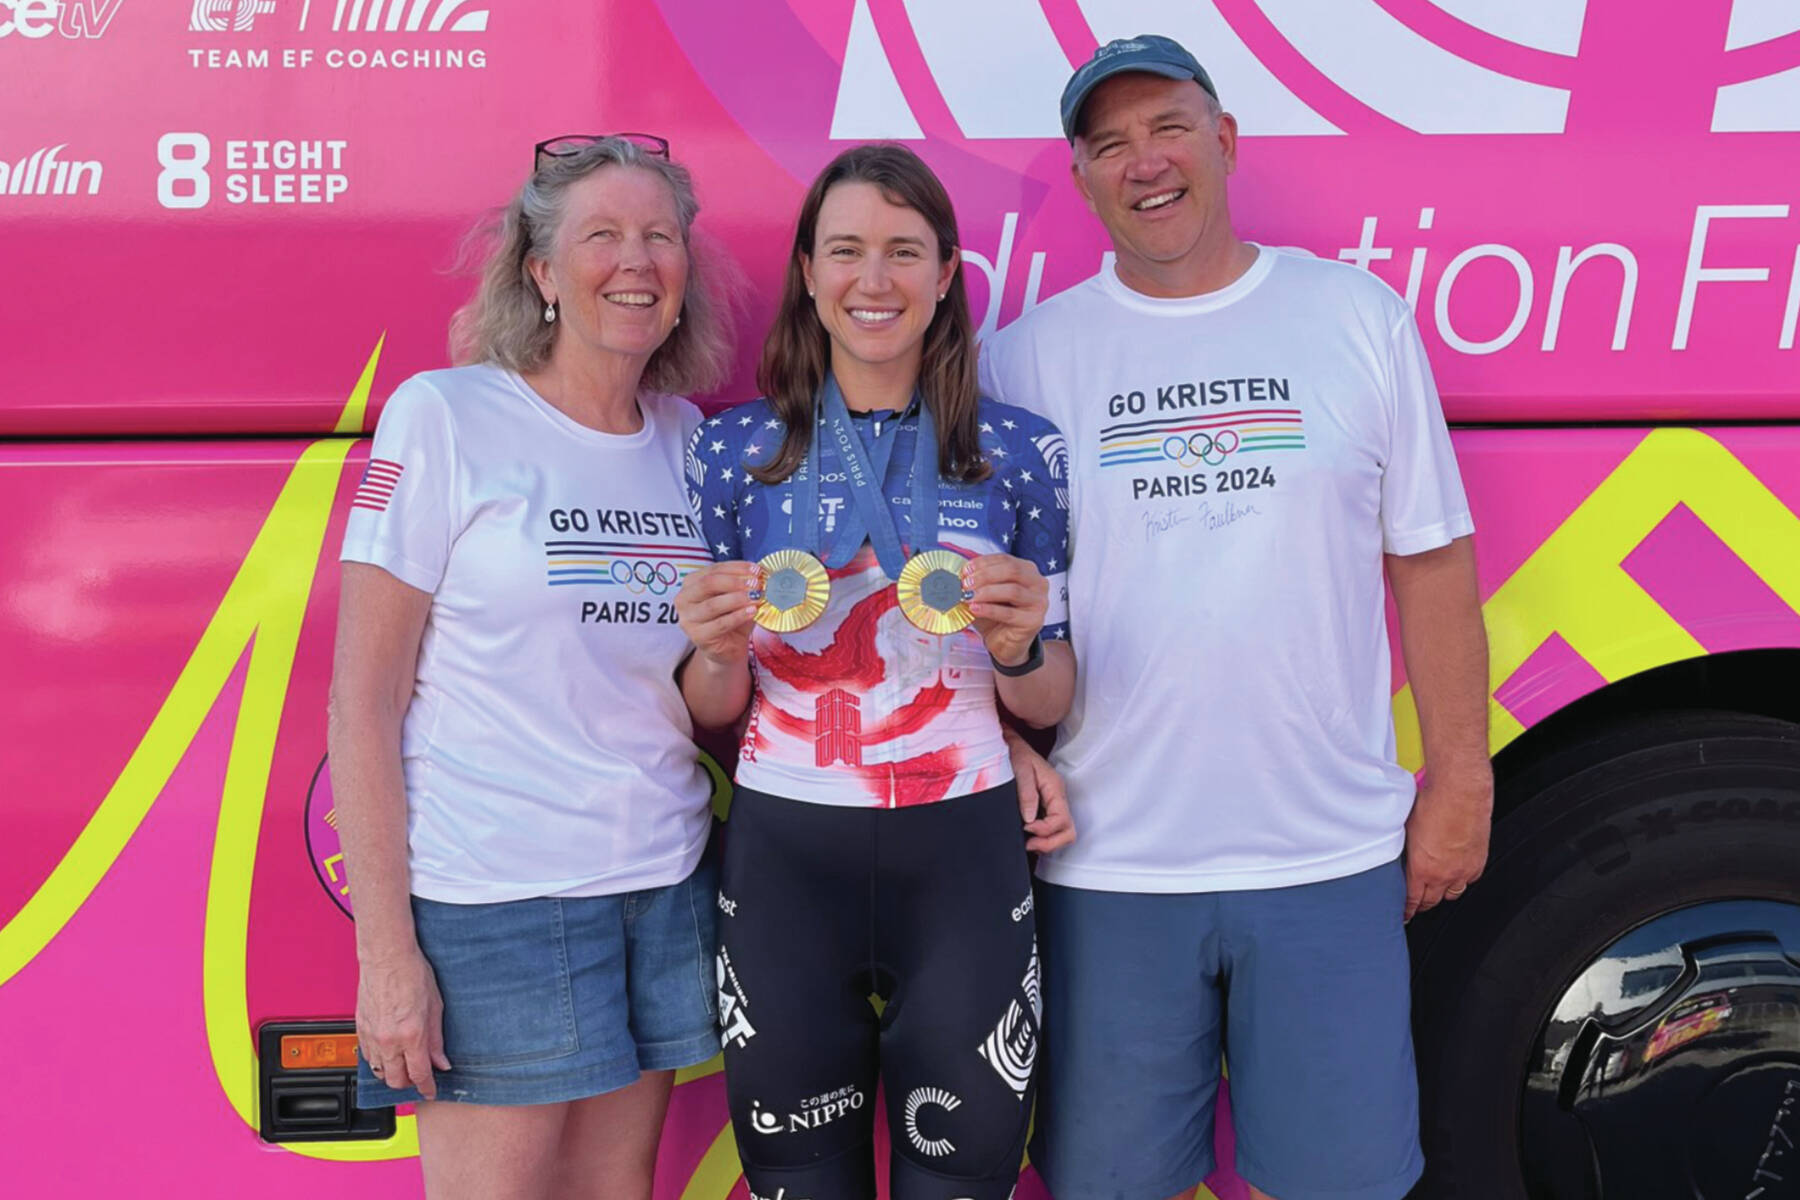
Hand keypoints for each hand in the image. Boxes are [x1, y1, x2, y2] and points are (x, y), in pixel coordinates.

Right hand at [356, 946, 451, 1098]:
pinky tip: (389, 1053)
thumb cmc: (412, 974)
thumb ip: (437, 1039)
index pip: (419, 1074)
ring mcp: (372, 1036)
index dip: (427, 1087)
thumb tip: (442, 1061)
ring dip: (392, 1073)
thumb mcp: (435, 1006)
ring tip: (404, 1065)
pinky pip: (367, 1057)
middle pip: (396, 1080)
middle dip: (409, 1083)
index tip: (430, 1091)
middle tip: (419, 1076)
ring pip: (379, 1071)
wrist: (387, 957)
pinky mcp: (361, 1029)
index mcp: (411, 1034)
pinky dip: (379, 1061)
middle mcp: (389, 1040)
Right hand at [676, 560, 759, 665]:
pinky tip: (752, 612)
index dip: (736, 568)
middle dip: (735, 582)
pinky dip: (738, 616)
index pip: (714, 570)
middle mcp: (684, 599)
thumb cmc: (731, 617)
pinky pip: (720, 624)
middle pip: (709, 584)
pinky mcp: (697, 636)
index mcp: (691, 583)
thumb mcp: (737, 596)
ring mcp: (688, 619)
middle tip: (756, 583)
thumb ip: (743, 585)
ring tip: (757, 597)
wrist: (728, 648)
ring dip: (738, 599)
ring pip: (713, 604)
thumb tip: (759, 573)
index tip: (756, 570)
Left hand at [964, 554, 1046, 667]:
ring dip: (986, 592)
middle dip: (985, 575)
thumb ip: (980, 581)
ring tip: (968, 597)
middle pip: (1012, 571)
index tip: (965, 570)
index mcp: (1028, 570)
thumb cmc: (997, 615)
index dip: (983, 562)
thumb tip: (962, 573)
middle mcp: (1038, 583)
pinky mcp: (1034, 621)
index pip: (1005, 559)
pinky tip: (974, 609)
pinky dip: (989, 610)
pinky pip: (1009, 613)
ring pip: (1012, 591)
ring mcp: (1039, 602)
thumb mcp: (988, 593)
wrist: (1006, 643)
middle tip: (965, 584)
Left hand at [1007, 730, 1075, 852]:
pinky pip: (1052, 831)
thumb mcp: (1020, 767)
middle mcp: (1058, 798)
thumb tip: (1029, 819)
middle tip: (1029, 844)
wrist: (1010, 744)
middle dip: (1050, 843)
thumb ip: (1027, 793)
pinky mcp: (1045, 808)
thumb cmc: (1015, 752)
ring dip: (1047, 843)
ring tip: (1027, 842)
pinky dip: (1043, 839)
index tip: (1026, 827)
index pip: (1062, 820)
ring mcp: (1053, 804)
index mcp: (1055, 788)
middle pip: (1068, 832)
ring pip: (1062, 834)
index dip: (1045, 830)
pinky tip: (1027, 837)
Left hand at [1403, 765, 1492, 920]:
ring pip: (1453, 893)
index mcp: (1422, 868)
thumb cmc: (1432, 804)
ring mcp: (1464, 869)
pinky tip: (1455, 872)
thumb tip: (1398, 854)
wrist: (1461, 791)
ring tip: (1436, 889)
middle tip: (1417, 904)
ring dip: (1443, 893)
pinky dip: (1462, 879)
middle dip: (1423, 904)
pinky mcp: (1479, 860)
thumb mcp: (1405, 829)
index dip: (1407, 911)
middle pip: (1433, 901)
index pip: (1413, 900)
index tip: (1404, 915)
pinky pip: (1470, 879)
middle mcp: (1445, 873)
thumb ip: (1404, 849)